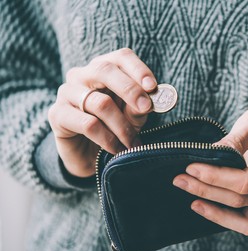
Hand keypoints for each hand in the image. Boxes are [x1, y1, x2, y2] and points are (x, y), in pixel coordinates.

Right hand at [48, 48, 156, 177]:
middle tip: (146, 108)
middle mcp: (82, 75)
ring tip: (133, 143)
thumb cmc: (114, 129)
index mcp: (104, 69)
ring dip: (122, 126)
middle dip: (130, 90)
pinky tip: (116, 149)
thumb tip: (150, 101)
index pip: (121, 57)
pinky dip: (108, 139)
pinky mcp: (57, 114)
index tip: (152, 87)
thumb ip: (139, 107)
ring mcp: (66, 92)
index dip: (138, 69)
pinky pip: (88, 124)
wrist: (90, 158)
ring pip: (100, 102)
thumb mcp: (132, 117)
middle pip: (105, 70)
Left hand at [173, 98, 247, 234]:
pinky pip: (247, 221)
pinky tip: (202, 206)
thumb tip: (209, 155)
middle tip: (180, 179)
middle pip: (242, 199)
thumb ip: (235, 140)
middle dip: (208, 190)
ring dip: (214, 209)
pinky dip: (225, 218)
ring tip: (189, 194)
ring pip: (245, 218)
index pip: (247, 180)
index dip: (216, 177)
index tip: (192, 167)